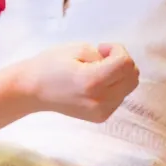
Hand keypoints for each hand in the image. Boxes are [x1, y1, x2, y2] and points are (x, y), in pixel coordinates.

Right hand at [19, 42, 139, 121]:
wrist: (33, 91)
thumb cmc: (50, 65)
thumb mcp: (76, 48)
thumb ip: (102, 54)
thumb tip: (117, 64)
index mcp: (92, 81)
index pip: (125, 63)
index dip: (117, 49)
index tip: (101, 48)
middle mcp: (100, 100)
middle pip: (133, 76)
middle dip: (122, 62)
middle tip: (101, 58)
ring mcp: (102, 112)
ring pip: (129, 87)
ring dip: (119, 74)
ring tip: (98, 71)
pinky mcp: (101, 117)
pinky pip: (120, 97)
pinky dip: (114, 86)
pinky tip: (96, 84)